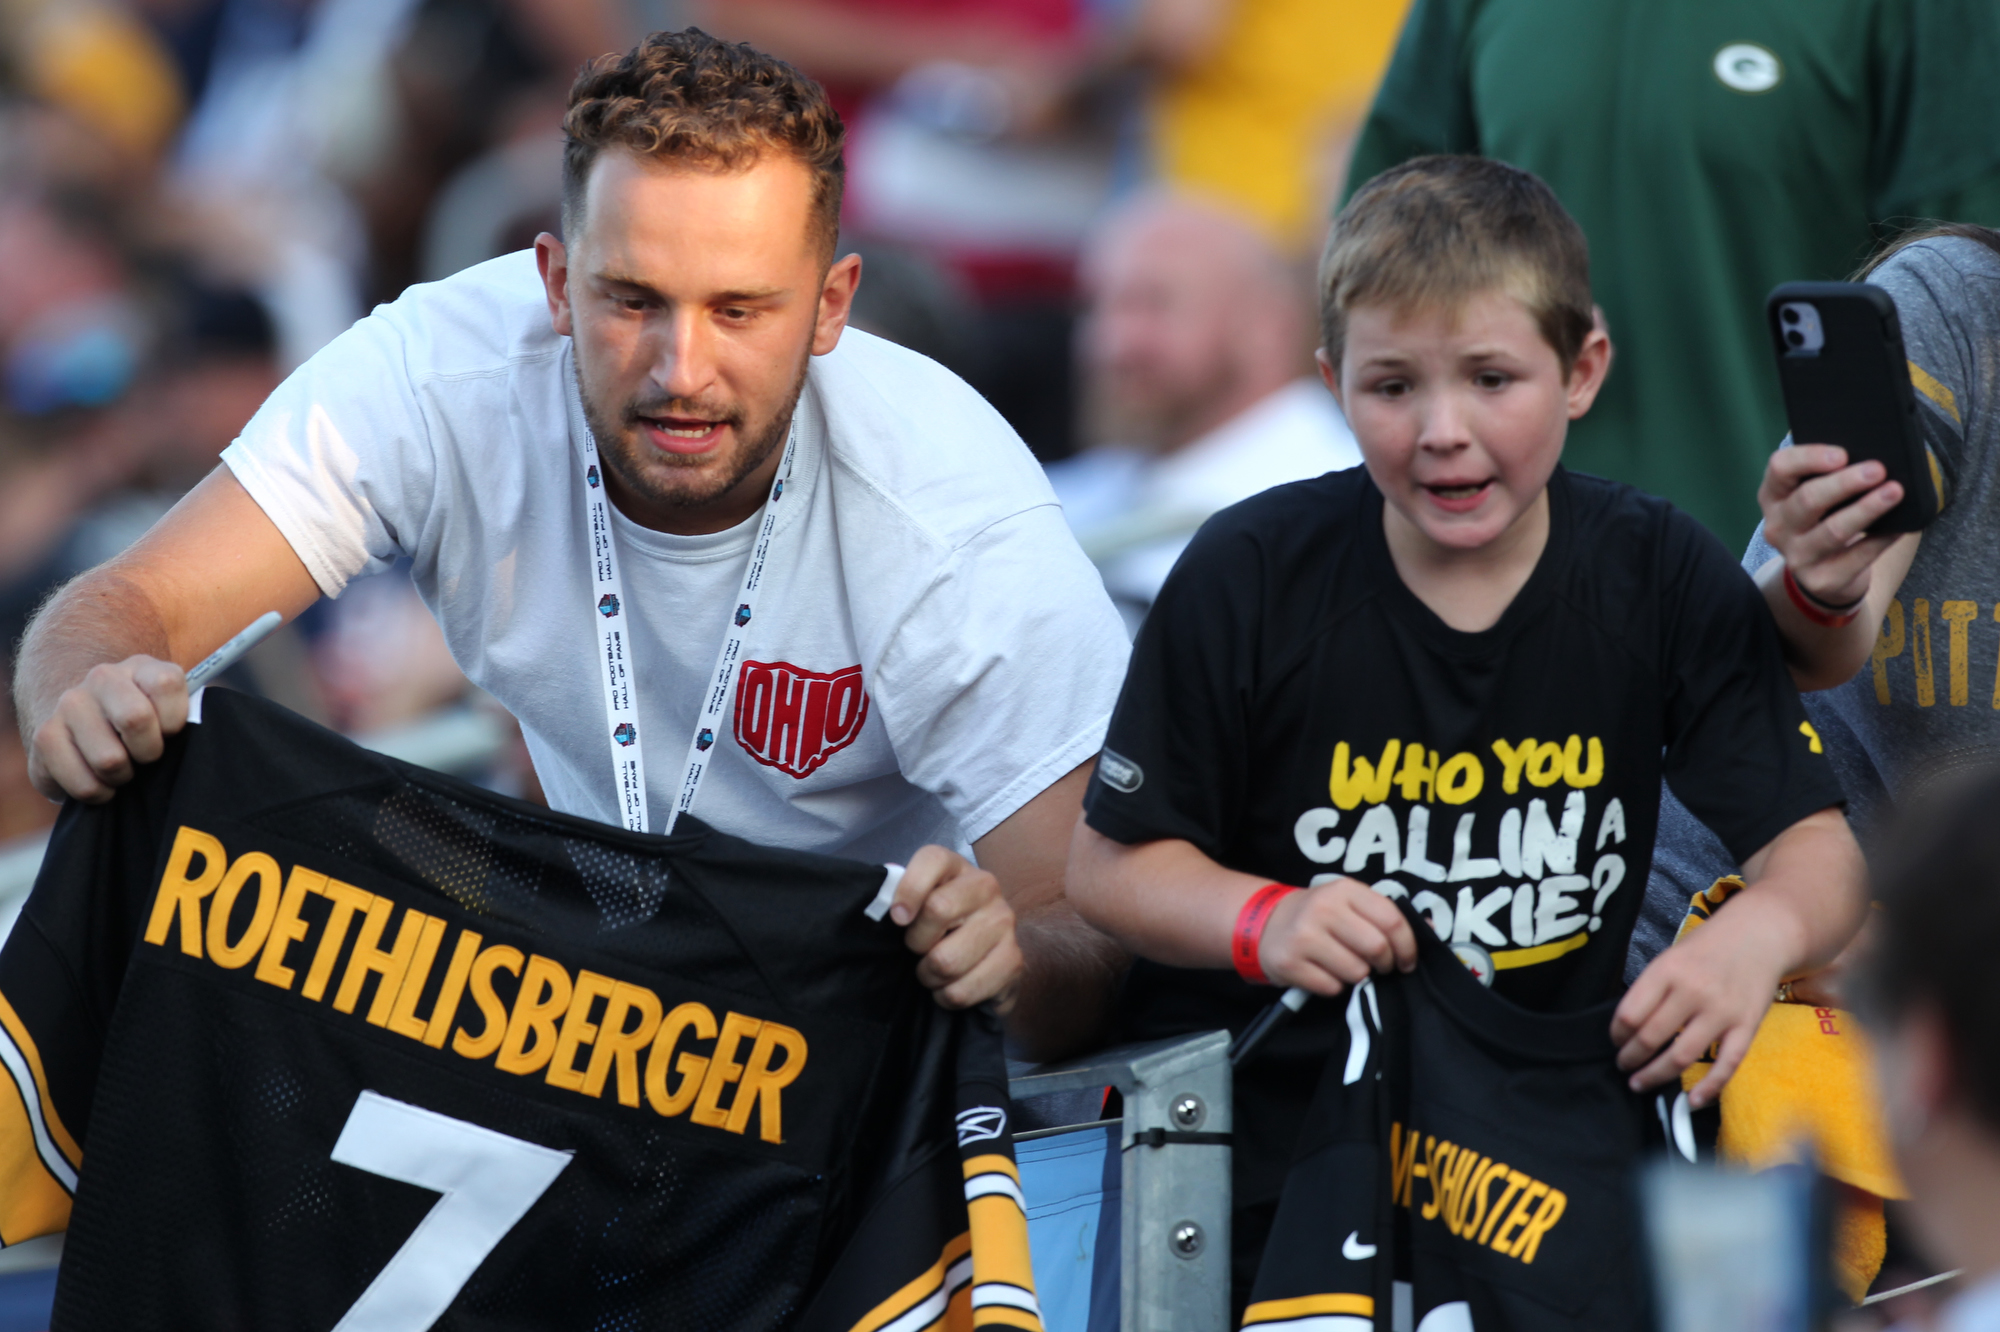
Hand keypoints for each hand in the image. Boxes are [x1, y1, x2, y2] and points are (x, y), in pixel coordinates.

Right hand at [28, 655, 189, 802]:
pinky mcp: (43, 736)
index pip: (167, 683)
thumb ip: (190, 718)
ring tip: (121, 770)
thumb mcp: (171, 713)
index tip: (169, 733)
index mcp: (142, 668)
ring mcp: (69, 704)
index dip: (175, 721)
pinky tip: (99, 782)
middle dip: (149, 752)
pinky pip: (83, 783)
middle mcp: (103, 678)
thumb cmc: (145, 729)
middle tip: (145, 758)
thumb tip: (198, 734)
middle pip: (135, 718)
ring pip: (109, 759)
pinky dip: (97, 793)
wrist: (86, 725)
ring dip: (122, 777)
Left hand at [888, 845, 1023, 1011]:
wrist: (989, 955)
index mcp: (956, 866)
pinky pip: (962, 991)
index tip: (897, 918)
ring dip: (929, 976)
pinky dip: (947, 997)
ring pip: (947, 960)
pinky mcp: (1014, 960)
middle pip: (938, 909)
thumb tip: (892, 912)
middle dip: (916, 942)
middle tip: (918, 951)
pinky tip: (951, 987)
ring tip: (934, 972)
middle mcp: (986, 886)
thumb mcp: (917, 903)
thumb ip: (899, 898)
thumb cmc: (939, 926)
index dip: (909, 889)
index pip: (932, 860)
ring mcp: (1004, 922)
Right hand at [1258, 878, 1417, 995]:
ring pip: (1356, 972)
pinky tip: (1323, 972)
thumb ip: (1384, 914)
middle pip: (1376, 948)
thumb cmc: (1318, 916)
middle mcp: (1323, 910)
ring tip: (1343, 965)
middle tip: (1378, 967)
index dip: (1407, 945)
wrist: (1264, 924)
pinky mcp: (1290, 963)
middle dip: (1384, 965)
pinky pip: (1332, 987)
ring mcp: (1304, 937)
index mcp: (1344, 890)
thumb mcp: (1348, 903)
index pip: (1391, 919)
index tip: (1406, 960)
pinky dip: (1333, 986)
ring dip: (1357, 976)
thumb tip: (1429, 929)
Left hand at [1611, 895, 1794, 1107]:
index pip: (1630, 1014)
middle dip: (1631, 1058)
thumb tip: (1627, 1027)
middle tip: (1624, 1066)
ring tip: (1641, 1082)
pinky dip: (1708, 1088)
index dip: (1617, 1035)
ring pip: (1682, 1056)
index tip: (1616, 1041)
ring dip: (1656, 1075)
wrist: (1759, 935)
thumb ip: (1651, 989)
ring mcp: (1722, 1011)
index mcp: (1667, 971)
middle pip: (1651, 1037)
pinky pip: (1726, 1064)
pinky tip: (1691, 1100)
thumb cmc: (1707, 949)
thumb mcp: (1670, 957)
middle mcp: (1693, 991)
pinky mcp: (1747, 1027)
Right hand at [1759, 444, 1903, 607]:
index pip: (1780, 468)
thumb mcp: (1815, 495)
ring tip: (1894, 492)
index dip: (1809, 458)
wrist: (1822, 574)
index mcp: (1773, 496)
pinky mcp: (1821, 580)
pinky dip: (1881, 539)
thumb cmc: (1825, 519)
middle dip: (1845, 483)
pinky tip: (1900, 527)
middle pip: (1808, 499)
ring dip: (1866, 509)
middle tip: (1878, 469)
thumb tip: (1872, 460)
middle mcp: (1777, 527)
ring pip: (1833, 530)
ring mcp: (1797, 556)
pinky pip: (1856, 556)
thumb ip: (1829, 475)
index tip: (1843, 454)